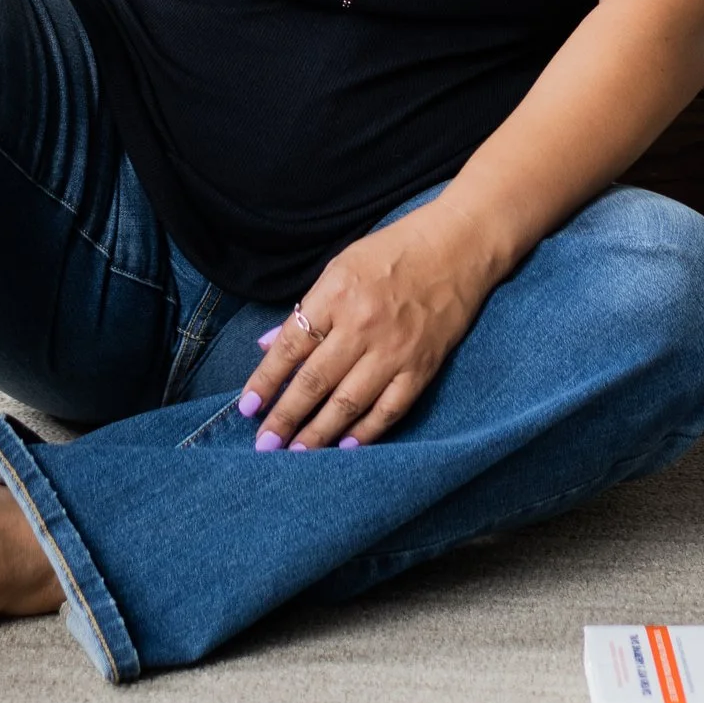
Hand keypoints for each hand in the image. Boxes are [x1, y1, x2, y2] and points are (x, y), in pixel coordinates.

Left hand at [235, 205, 493, 449]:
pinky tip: (345, 447)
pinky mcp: (421, 368)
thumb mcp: (340, 267)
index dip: (266, 380)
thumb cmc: (392, 253)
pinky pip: (389, 409)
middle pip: (314, 381)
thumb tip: (267, 346)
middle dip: (285, 418)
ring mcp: (394, 351)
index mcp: (336, 295)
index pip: (291, 346)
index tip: (247, 407)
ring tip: (296, 454)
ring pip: (348, 403)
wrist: (456, 248)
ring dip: (318, 434)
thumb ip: (307, 309)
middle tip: (264, 445)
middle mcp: (362, 326)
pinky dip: (366, 432)